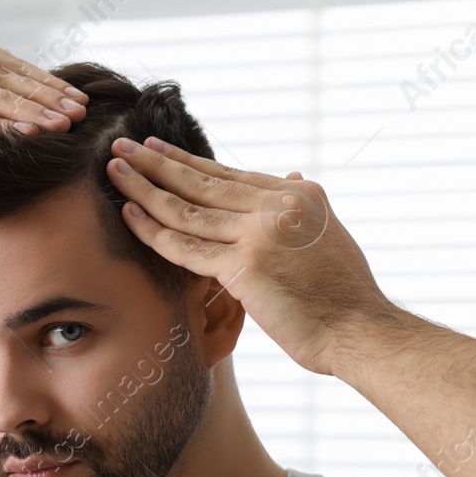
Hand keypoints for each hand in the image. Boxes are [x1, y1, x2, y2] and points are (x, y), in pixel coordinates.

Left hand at [106, 136, 391, 376]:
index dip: (189, 161)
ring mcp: (260, 234)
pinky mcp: (245, 268)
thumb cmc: (343, 296)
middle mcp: (278, 206)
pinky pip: (186, 247)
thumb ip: (301, 208)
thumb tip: (292, 176)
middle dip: (157, 162)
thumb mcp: (328, 235)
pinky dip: (153, 230)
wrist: (361, 331)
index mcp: (298, 194)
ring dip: (145, 187)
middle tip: (123, 145)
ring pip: (187, 208)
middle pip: (203, 181)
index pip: (230, 175)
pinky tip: (129, 213)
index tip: (158, 149)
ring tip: (114, 171)